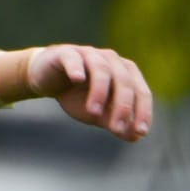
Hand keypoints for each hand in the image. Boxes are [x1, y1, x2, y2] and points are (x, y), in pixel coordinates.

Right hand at [27, 44, 152, 141]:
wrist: (46, 79)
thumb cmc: (76, 95)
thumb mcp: (97, 113)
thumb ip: (115, 122)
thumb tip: (135, 137)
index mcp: (125, 73)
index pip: (140, 92)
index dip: (142, 111)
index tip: (140, 132)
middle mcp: (111, 60)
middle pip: (123, 81)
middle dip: (122, 106)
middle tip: (116, 128)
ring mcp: (89, 54)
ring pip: (101, 70)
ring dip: (100, 91)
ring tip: (93, 112)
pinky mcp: (66, 53)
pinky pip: (73, 59)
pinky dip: (76, 68)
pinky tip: (77, 79)